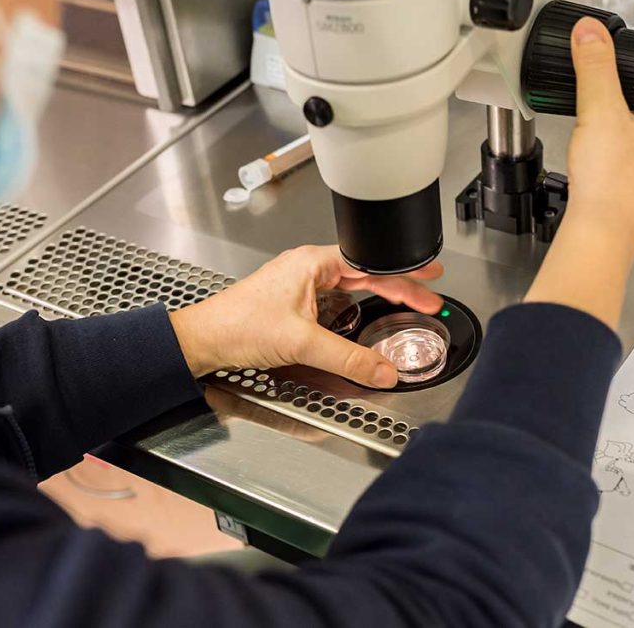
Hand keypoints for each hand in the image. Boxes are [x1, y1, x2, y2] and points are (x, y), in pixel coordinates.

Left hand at [168, 246, 443, 388]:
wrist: (203, 341)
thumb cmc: (237, 326)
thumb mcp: (301, 343)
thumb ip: (348, 358)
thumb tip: (383, 370)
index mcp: (312, 262)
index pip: (370, 263)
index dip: (403, 273)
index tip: (429, 277)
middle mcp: (307, 268)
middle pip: (365, 273)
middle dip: (398, 285)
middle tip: (428, 295)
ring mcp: (299, 284)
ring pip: (350, 287)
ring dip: (377, 296)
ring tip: (404, 304)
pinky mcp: (292, 302)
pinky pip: (334, 300)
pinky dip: (355, 309)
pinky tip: (364, 320)